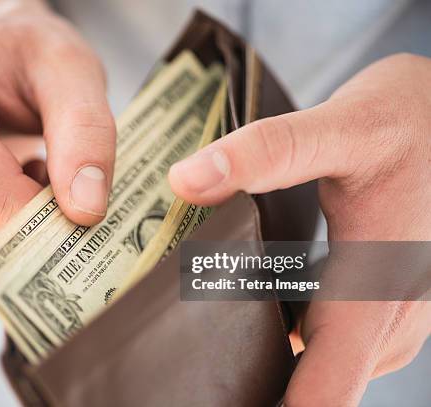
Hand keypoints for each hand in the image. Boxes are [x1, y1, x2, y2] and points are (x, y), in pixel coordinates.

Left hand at [169, 53, 430, 405]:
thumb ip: (268, 152)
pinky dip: (297, 340)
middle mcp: (392, 315)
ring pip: (330, 367)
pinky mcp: (386, 297)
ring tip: (215, 347)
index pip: (326, 391)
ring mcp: (393, 311)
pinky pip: (340, 341)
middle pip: (322, 388)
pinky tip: (257, 313)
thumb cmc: (408, 119)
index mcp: (376, 289)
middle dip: (262, 390)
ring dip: (278, 367)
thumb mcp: (340, 126)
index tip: (219, 399)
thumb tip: (186, 180)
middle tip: (197, 373)